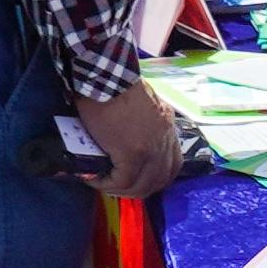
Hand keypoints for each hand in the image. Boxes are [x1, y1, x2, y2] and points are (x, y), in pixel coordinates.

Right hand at [73, 76, 182, 202]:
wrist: (108, 76)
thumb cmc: (116, 83)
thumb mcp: (141, 103)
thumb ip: (142, 121)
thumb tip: (125, 134)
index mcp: (167, 127)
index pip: (173, 163)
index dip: (156, 177)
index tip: (137, 178)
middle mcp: (165, 140)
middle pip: (160, 180)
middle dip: (138, 189)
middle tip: (116, 187)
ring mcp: (151, 149)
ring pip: (142, 186)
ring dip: (121, 191)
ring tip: (102, 184)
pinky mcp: (133, 154)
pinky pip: (122, 181)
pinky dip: (106, 184)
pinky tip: (93, 179)